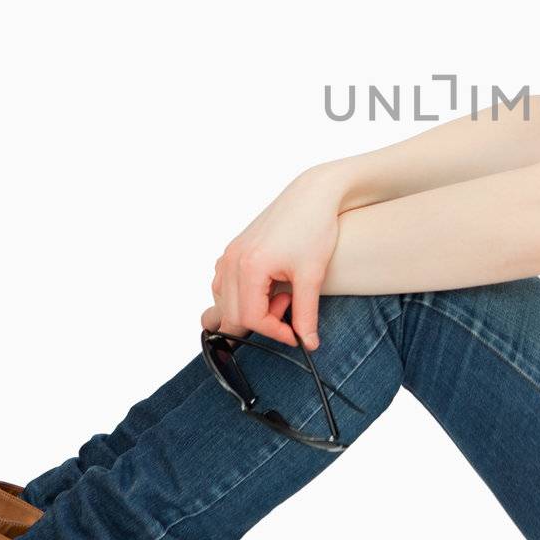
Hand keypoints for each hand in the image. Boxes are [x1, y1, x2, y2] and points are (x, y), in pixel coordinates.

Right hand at [203, 169, 344, 349]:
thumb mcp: (312, 275)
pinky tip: (271, 285)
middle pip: (232, 314)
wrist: (314, 194)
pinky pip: (226, 284)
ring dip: (252, 308)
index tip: (296, 335)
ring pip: (225, 301)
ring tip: (284, 293)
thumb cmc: (314, 227)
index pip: (250, 318)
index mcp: (249, 266)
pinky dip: (244, 294)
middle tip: (290, 306)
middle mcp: (232, 260)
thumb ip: (306, 314)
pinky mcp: (234, 249)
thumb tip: (308, 345)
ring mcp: (229, 253)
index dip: (274, 332)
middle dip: (263, 321)